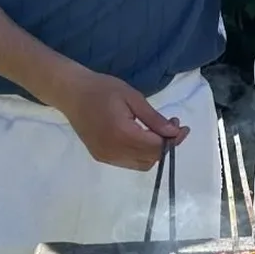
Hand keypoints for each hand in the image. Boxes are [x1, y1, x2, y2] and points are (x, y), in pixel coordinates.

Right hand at [56, 70, 189, 169]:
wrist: (71, 93)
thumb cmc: (102, 89)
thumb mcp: (133, 97)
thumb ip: (154, 118)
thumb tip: (173, 133)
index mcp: (121, 134)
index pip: (156, 147)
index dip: (173, 139)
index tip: (183, 127)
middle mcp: (113, 151)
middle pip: (151, 158)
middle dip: (166, 144)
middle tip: (172, 125)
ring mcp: (106, 156)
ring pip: (141, 164)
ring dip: (154, 151)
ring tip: (157, 131)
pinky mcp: (101, 157)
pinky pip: (128, 163)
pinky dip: (141, 155)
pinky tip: (143, 137)